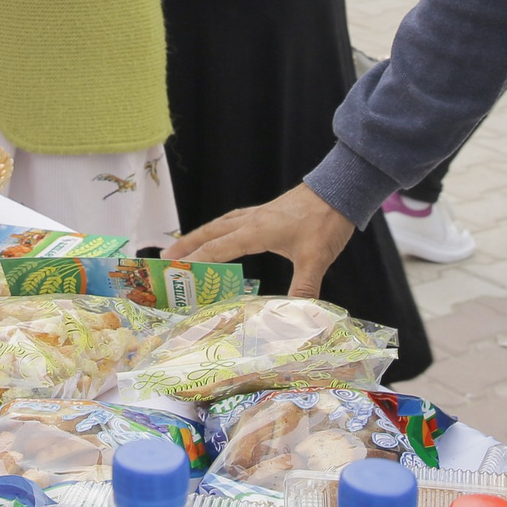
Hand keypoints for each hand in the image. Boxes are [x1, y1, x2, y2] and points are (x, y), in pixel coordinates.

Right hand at [164, 184, 357, 297]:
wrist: (340, 190)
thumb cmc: (325, 221)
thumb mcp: (316, 259)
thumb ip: (304, 288)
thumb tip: (298, 316)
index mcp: (256, 231)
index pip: (217, 248)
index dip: (195, 261)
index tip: (174, 271)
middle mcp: (252, 220)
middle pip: (211, 232)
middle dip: (187, 245)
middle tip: (165, 257)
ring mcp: (260, 214)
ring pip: (221, 224)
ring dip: (201, 235)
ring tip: (186, 245)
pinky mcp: (270, 211)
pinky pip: (235, 220)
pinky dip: (222, 228)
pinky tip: (226, 233)